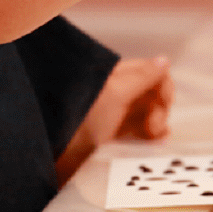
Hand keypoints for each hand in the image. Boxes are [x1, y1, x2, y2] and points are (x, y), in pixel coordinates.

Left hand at [56, 56, 172, 183]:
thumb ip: (142, 77)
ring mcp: (109, 114)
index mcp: (114, 74)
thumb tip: (164, 61)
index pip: (149, 71)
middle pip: (149, 93)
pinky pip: (133, 131)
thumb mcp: (115, 92)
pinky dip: (146, 135)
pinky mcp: (105, 136)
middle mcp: (113, 91)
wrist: (49, 150)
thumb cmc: (81, 116)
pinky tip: (153, 142)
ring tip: (158, 138)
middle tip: (155, 129)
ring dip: (156, 123)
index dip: (162, 87)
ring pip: (143, 114)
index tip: (164, 106)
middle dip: (160, 108)